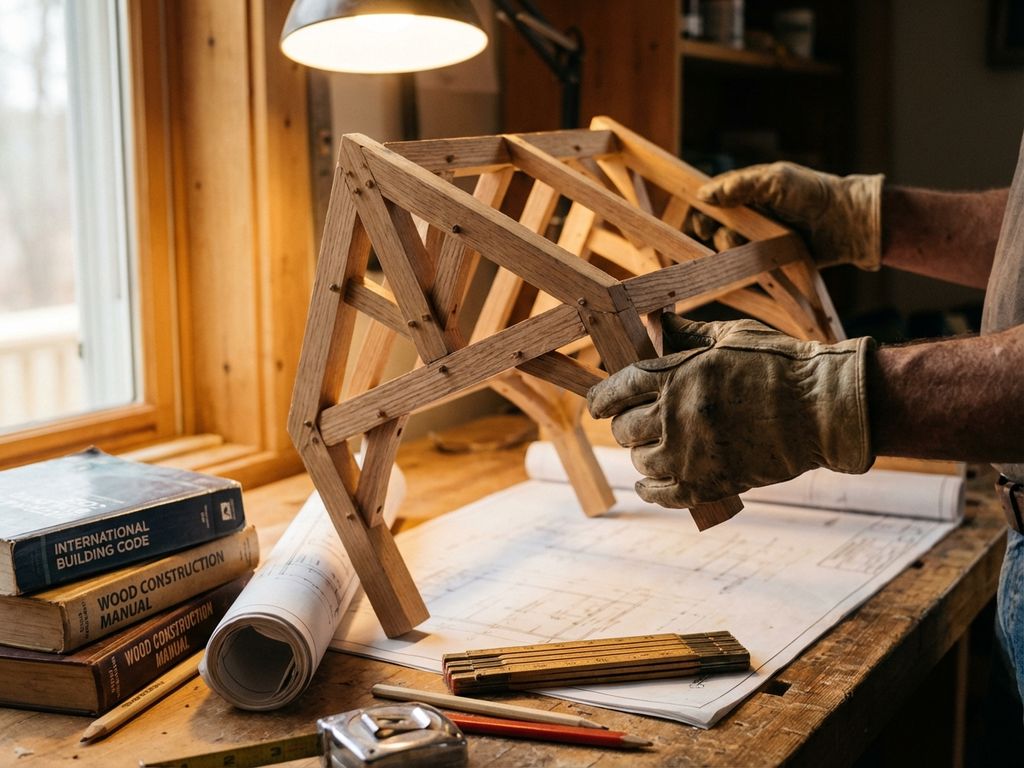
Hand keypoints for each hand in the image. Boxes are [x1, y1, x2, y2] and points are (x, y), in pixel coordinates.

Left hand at [586, 315, 875, 508]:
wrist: (823, 409)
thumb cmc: (780, 365)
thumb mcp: (730, 336)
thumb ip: (686, 334)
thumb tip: (656, 325)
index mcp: (675, 375)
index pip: (614, 391)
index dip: (600, 400)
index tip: (599, 404)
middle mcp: (675, 416)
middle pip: (623, 429)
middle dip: (625, 424)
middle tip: (637, 422)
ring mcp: (689, 454)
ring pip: (640, 461)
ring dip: (643, 454)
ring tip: (657, 446)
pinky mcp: (708, 484)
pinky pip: (660, 494)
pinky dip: (649, 489)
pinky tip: (649, 482)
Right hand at [689, 161, 883, 270]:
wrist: (845, 221)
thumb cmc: (812, 192)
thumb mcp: (775, 180)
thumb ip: (740, 185)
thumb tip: (703, 194)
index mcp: (748, 190)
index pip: (712, 198)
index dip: (700, 210)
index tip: (699, 221)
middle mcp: (750, 213)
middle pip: (715, 224)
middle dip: (710, 230)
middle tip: (714, 234)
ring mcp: (758, 236)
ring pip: (727, 244)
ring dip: (728, 245)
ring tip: (742, 244)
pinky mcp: (768, 257)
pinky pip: (745, 263)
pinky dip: (742, 262)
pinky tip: (750, 259)